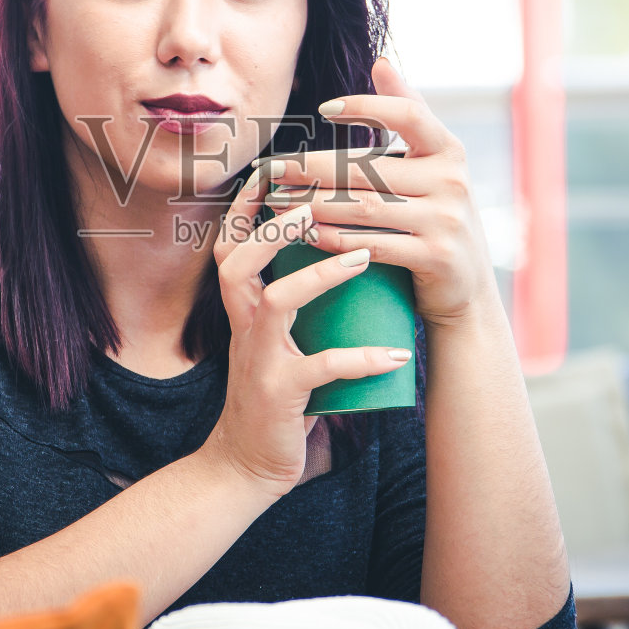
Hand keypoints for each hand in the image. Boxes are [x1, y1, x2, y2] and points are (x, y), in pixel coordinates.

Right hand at [202, 165, 411, 496]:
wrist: (249, 461)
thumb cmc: (276, 387)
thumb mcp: (275, 333)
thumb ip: (293, 291)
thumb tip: (338, 239)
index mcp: (242, 303)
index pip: (234, 242)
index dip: (250, 204)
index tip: (279, 167)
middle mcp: (243, 323)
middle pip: (241, 260)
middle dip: (277, 227)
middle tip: (321, 201)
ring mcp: (259, 357)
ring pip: (280, 301)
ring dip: (322, 275)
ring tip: (365, 256)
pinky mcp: (281, 392)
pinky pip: (321, 368)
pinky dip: (360, 358)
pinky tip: (394, 354)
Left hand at [263, 56, 497, 327]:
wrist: (467, 286)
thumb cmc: (437, 215)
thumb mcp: (433, 164)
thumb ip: (409, 113)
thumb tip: (381, 61)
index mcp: (450, 150)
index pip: (408, 113)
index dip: (367, 106)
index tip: (323, 109)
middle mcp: (453, 181)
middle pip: (369, 168)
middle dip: (312, 169)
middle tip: (272, 169)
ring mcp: (446, 221)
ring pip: (362, 207)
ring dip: (311, 204)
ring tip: (276, 201)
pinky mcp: (435, 257)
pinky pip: (369, 244)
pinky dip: (331, 238)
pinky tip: (303, 233)